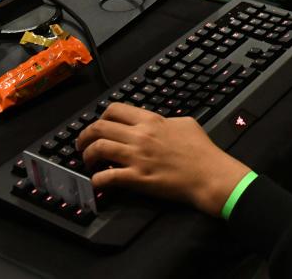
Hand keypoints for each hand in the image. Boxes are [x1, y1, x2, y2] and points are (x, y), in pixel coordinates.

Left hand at [76, 104, 250, 215]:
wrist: (209, 174)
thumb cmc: (201, 151)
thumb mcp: (185, 124)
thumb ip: (165, 121)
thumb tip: (155, 123)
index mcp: (151, 120)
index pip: (115, 109)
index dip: (101, 116)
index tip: (99, 125)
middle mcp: (140, 136)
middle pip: (100, 127)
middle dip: (85, 135)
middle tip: (83, 144)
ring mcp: (137, 157)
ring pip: (99, 148)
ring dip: (87, 155)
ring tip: (87, 161)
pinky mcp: (138, 178)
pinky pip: (107, 177)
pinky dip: (97, 179)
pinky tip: (97, 181)